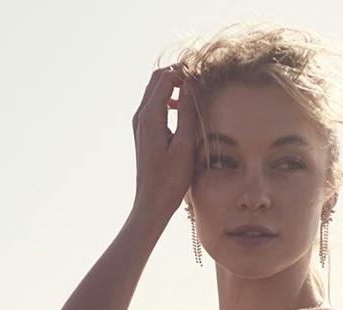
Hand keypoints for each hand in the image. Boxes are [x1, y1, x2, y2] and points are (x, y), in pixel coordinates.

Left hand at [132, 65, 196, 216]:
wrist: (152, 203)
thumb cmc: (171, 179)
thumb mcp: (185, 144)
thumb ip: (187, 111)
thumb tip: (191, 84)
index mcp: (150, 116)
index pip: (165, 78)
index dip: (184, 73)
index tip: (203, 78)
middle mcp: (141, 115)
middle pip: (157, 78)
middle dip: (177, 75)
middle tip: (198, 81)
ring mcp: (139, 123)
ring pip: (154, 90)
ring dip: (172, 86)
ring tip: (193, 94)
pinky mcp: (142, 131)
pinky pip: (154, 104)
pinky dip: (168, 99)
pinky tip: (181, 111)